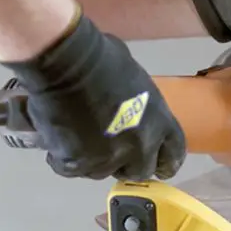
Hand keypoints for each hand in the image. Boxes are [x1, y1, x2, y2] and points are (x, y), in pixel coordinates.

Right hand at [1, 14, 186, 180]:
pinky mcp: (77, 164)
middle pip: (139, 170)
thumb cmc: (102, 58)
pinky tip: (57, 139)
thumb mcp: (137, 80)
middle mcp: (139, 146)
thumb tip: (129, 112)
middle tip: (109, 150)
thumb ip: (139, 107)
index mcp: (160, 122)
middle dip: (126, 164)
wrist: (66, 63)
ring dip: (93, 160)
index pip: (173, 155)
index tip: (157, 165)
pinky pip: (71, 169)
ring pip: (102, 172)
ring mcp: (108, 159)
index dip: (164, 161)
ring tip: (78, 139)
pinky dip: (63, 157)